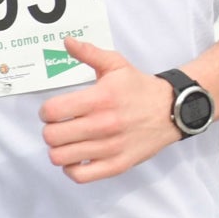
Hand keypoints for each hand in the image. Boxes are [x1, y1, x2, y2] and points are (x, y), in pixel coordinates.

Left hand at [39, 39, 183, 183]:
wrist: (173, 110)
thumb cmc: (140, 88)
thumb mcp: (117, 65)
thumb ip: (89, 53)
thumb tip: (67, 42)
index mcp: (100, 98)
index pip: (51, 111)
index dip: (46, 111)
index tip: (54, 110)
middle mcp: (104, 124)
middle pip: (52, 136)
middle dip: (51, 130)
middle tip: (61, 126)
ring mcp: (111, 147)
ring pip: (61, 157)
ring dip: (59, 149)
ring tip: (69, 141)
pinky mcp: (118, 165)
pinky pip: (80, 175)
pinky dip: (72, 168)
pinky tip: (77, 157)